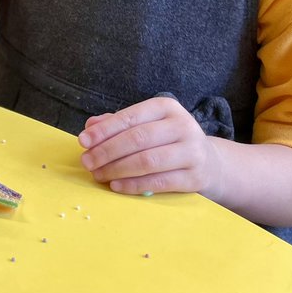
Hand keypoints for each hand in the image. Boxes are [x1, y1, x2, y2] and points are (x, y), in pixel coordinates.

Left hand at [78, 96, 220, 195]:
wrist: (209, 162)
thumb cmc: (167, 141)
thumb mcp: (146, 125)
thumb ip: (117, 124)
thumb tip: (90, 126)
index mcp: (166, 107)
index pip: (130, 118)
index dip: (104, 130)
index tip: (82, 141)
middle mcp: (182, 125)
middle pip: (137, 139)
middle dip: (107, 151)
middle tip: (87, 162)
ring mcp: (192, 152)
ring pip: (147, 161)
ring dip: (117, 169)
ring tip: (98, 175)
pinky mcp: (196, 177)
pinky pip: (159, 182)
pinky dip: (133, 185)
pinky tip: (116, 186)